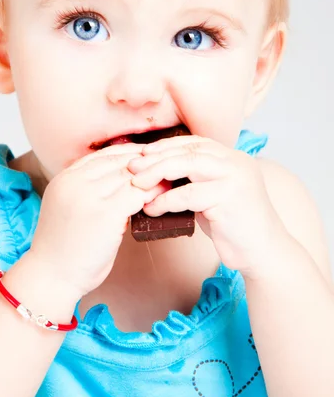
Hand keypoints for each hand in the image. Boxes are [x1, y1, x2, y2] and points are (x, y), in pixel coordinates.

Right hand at [29, 143, 166, 299]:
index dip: (127, 154)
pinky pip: (137, 195)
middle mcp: (75, 182)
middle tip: (165, 165)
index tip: (144, 157)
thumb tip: (121, 181)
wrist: (51, 277)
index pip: (102, 155)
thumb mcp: (68, 207)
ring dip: (152, 177)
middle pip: (118, 162)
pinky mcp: (106, 214)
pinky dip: (152, 194)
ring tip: (169, 180)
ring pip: (130, 176)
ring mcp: (89, 196)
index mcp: (65, 178)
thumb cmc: (63, 248)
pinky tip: (162, 197)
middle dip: (143, 163)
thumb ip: (87, 190)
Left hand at [128, 135, 288, 279]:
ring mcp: (236, 178)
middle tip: (132, 166)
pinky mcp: (231, 198)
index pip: (194, 143)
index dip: (166, 146)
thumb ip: (194, 180)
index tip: (142, 153)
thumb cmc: (234, 226)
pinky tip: (151, 207)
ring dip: (157, 173)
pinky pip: (190, 194)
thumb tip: (155, 173)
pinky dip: (166, 200)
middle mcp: (236, 162)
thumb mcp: (213, 195)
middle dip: (157, 157)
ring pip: (189, 164)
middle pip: (189, 150)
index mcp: (232, 157)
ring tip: (136, 184)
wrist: (264, 253)